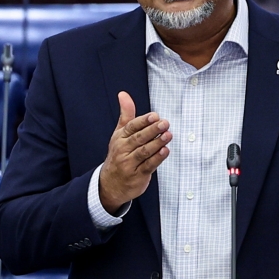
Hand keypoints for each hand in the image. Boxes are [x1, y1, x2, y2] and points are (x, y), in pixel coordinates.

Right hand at [99, 91, 171, 213]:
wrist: (110, 184)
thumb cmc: (119, 155)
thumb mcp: (119, 134)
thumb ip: (126, 115)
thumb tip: (123, 94)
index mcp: (120, 138)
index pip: (131, 127)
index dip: (143, 121)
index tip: (155, 115)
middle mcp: (123, 149)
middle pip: (139, 138)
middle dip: (152, 130)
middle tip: (165, 123)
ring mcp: (130, 163)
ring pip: (144, 151)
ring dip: (157, 143)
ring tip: (168, 135)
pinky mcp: (138, 175)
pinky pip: (148, 165)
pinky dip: (157, 158)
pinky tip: (165, 151)